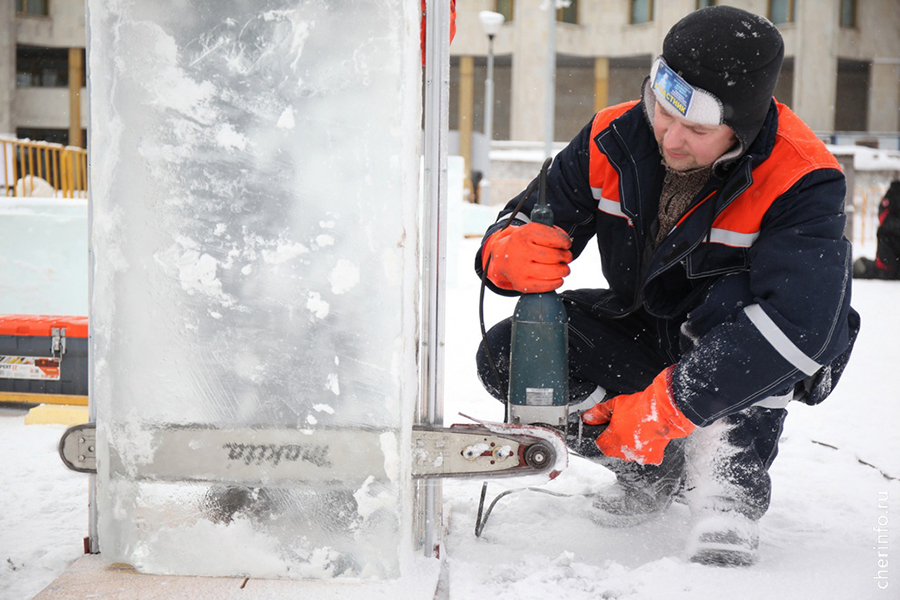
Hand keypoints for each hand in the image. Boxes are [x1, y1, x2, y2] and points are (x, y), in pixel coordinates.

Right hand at [482, 222, 572, 292]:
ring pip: (553, 271)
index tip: (566, 244)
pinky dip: (557, 282)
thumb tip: (566, 242)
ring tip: (563, 268)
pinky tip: (557, 278)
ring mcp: (520, 269)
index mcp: (523, 235)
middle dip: (566, 256)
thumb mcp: (532, 231)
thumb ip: (550, 231)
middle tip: (566, 256)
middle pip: (555, 256)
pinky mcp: (521, 284)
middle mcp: (520, 252)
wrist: (502, 258)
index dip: (564, 241)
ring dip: (564, 270)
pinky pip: (546, 285)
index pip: (552, 238)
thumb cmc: (523, 243)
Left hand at [581, 367, 695, 464]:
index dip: (604, 437)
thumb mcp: (614, 404)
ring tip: (639, 431)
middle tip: (626, 427)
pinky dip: (647, 450)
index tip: (609, 431)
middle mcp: (624, 452)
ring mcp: (638, 457)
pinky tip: (649, 437)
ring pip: (631, 454)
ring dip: (633, 446)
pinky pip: (646, 456)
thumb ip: (598, 412)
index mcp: (612, 441)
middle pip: (616, 450)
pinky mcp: (653, 458)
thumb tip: (587, 417)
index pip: (600, 445)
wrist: (663, 410)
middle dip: (619, 441)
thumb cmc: (639, 407)